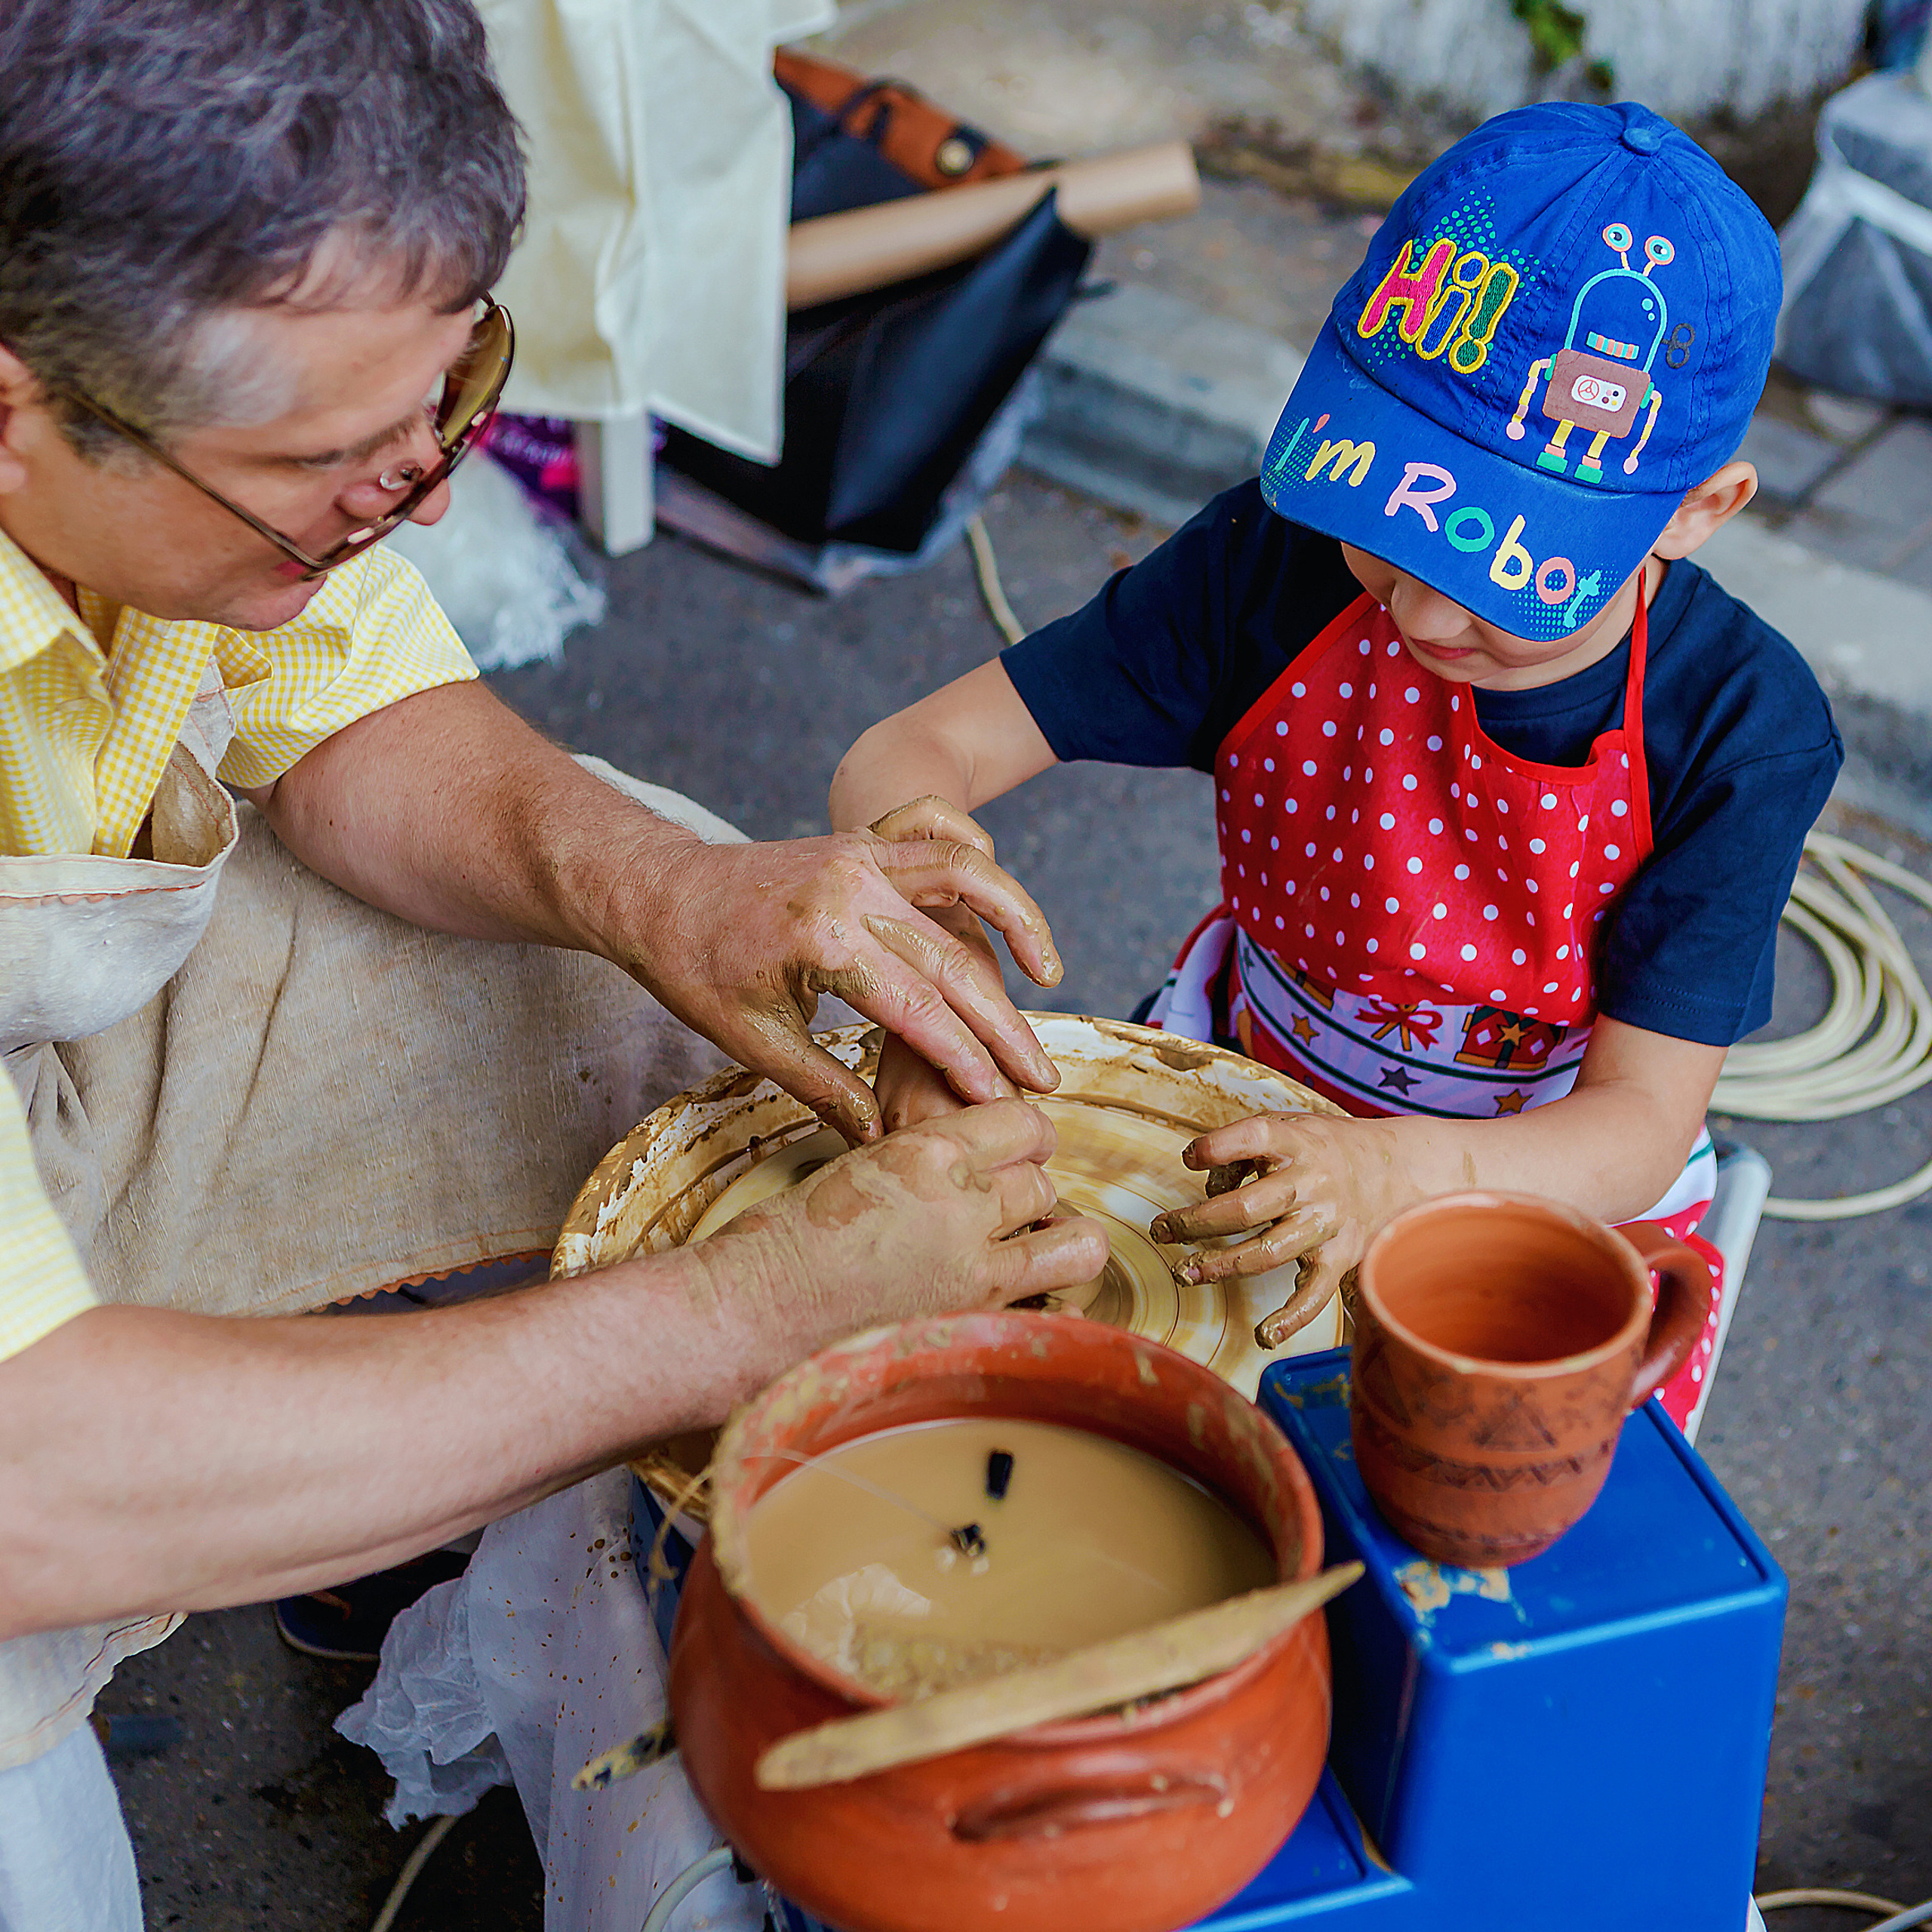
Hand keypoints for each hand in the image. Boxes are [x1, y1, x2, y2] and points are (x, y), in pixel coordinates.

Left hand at [608, 797, 1063, 1143]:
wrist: (656, 889)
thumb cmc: (694, 969)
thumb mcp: (751, 1040)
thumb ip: (823, 1087)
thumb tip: (881, 1138)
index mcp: (823, 941)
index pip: (918, 1011)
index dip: (964, 1061)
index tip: (998, 1101)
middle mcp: (851, 889)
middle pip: (954, 961)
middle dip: (1003, 1025)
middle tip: (1042, 1073)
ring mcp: (861, 856)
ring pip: (965, 887)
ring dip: (1017, 927)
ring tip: (1051, 976)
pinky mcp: (862, 843)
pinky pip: (940, 846)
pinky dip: (981, 873)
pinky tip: (1006, 911)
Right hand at [702, 1100, 1106, 1358]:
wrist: (753, 1311)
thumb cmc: (784, 1242)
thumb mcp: (860, 1169)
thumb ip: (922, 1164)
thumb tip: (967, 1169)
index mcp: (926, 1147)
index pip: (1023, 1122)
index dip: (1026, 1137)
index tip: (1017, 1152)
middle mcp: (961, 1197)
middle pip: (1043, 1178)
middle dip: (1028, 1191)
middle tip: (1003, 1211)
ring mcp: (974, 1262)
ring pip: (1071, 1234)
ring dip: (1055, 1237)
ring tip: (1029, 1247)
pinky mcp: (976, 1318)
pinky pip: (1053, 1292)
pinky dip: (1049, 1291)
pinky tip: (1022, 1295)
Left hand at [1149, 1112, 1421, 1346]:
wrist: (1397, 1168)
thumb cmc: (1324, 1147)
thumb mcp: (1288, 1127)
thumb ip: (1243, 1147)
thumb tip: (1207, 1184)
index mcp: (1296, 1143)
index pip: (1254, 1138)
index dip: (1217, 1147)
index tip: (1189, 1157)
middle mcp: (1311, 1183)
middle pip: (1246, 1208)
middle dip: (1195, 1222)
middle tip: (1161, 1230)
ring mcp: (1325, 1223)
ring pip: (1267, 1252)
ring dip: (1221, 1266)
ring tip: (1184, 1272)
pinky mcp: (1339, 1256)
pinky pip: (1315, 1294)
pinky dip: (1291, 1318)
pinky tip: (1264, 1334)